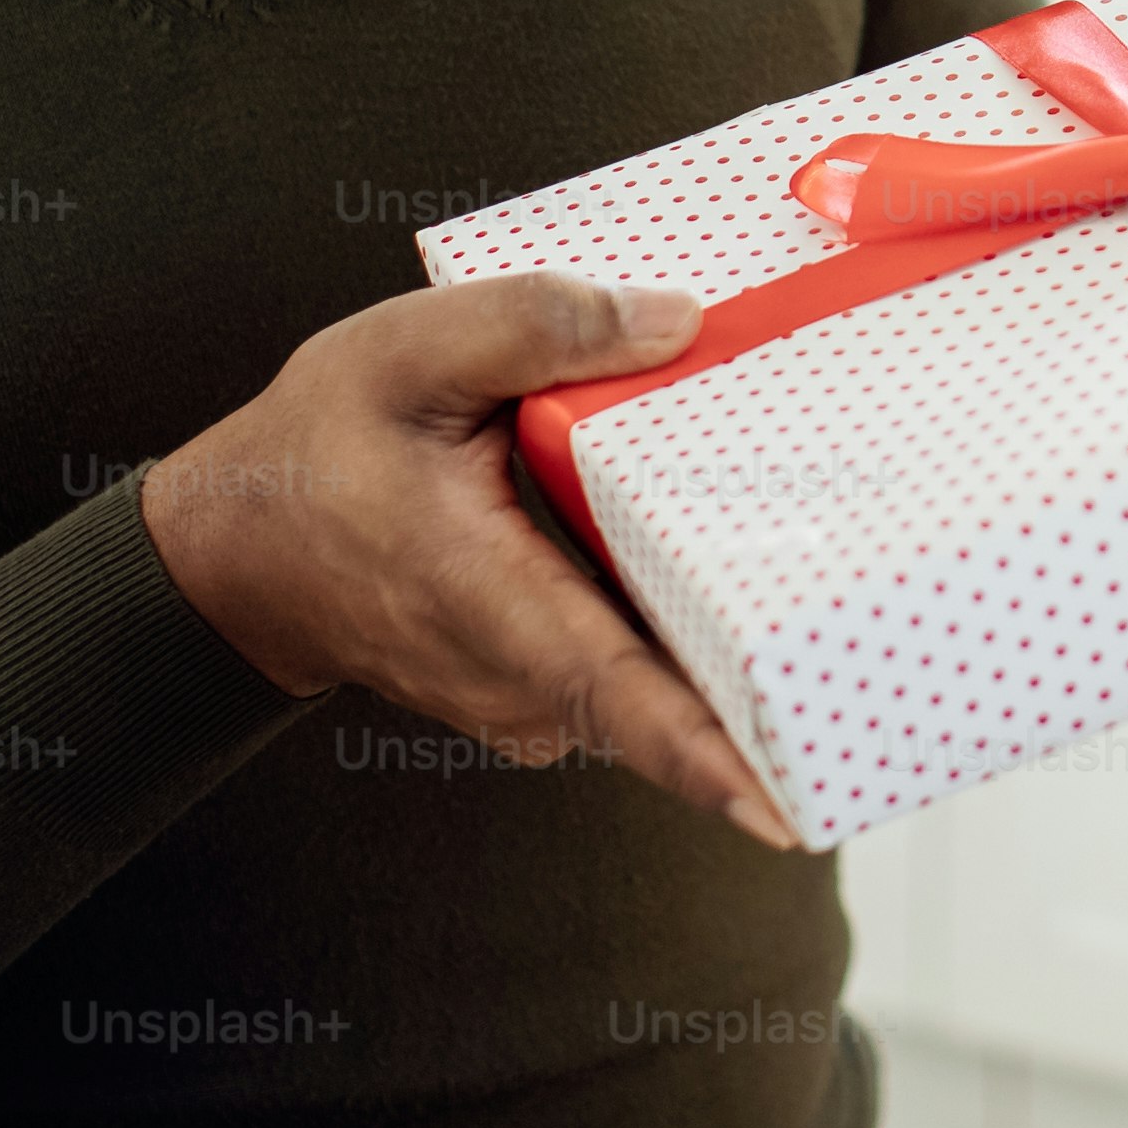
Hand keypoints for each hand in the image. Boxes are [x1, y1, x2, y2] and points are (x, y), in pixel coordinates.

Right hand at [141, 271, 792, 845]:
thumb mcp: (407, 352)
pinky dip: (689, 644)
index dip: (703, 758)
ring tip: (847, 631)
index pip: (615, 694)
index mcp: (489, 600)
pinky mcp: (540, 691)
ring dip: (739, 669)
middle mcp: (518, 678)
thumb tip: (675, 323)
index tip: (786, 804)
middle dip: (774, 704)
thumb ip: (537, 326)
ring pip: (657, 690)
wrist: (237, 549)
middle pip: (668, 703)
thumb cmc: (314, 453)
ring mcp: (529, 700)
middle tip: (891, 680)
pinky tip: (753, 593)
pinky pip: (633, 675)